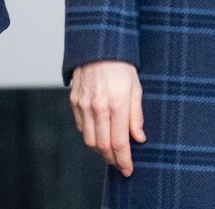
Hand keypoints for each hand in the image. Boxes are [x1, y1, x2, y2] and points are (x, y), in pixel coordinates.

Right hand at [70, 61, 145, 176]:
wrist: (98, 44)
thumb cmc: (121, 65)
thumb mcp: (136, 87)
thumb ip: (136, 115)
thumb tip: (139, 138)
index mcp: (117, 104)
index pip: (119, 142)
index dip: (124, 160)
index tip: (128, 170)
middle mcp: (98, 107)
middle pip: (103, 146)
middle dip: (113, 159)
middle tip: (120, 164)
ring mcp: (84, 104)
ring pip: (90, 140)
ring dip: (101, 150)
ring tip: (111, 151)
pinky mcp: (75, 101)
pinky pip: (81, 127)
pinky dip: (90, 135)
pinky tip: (99, 134)